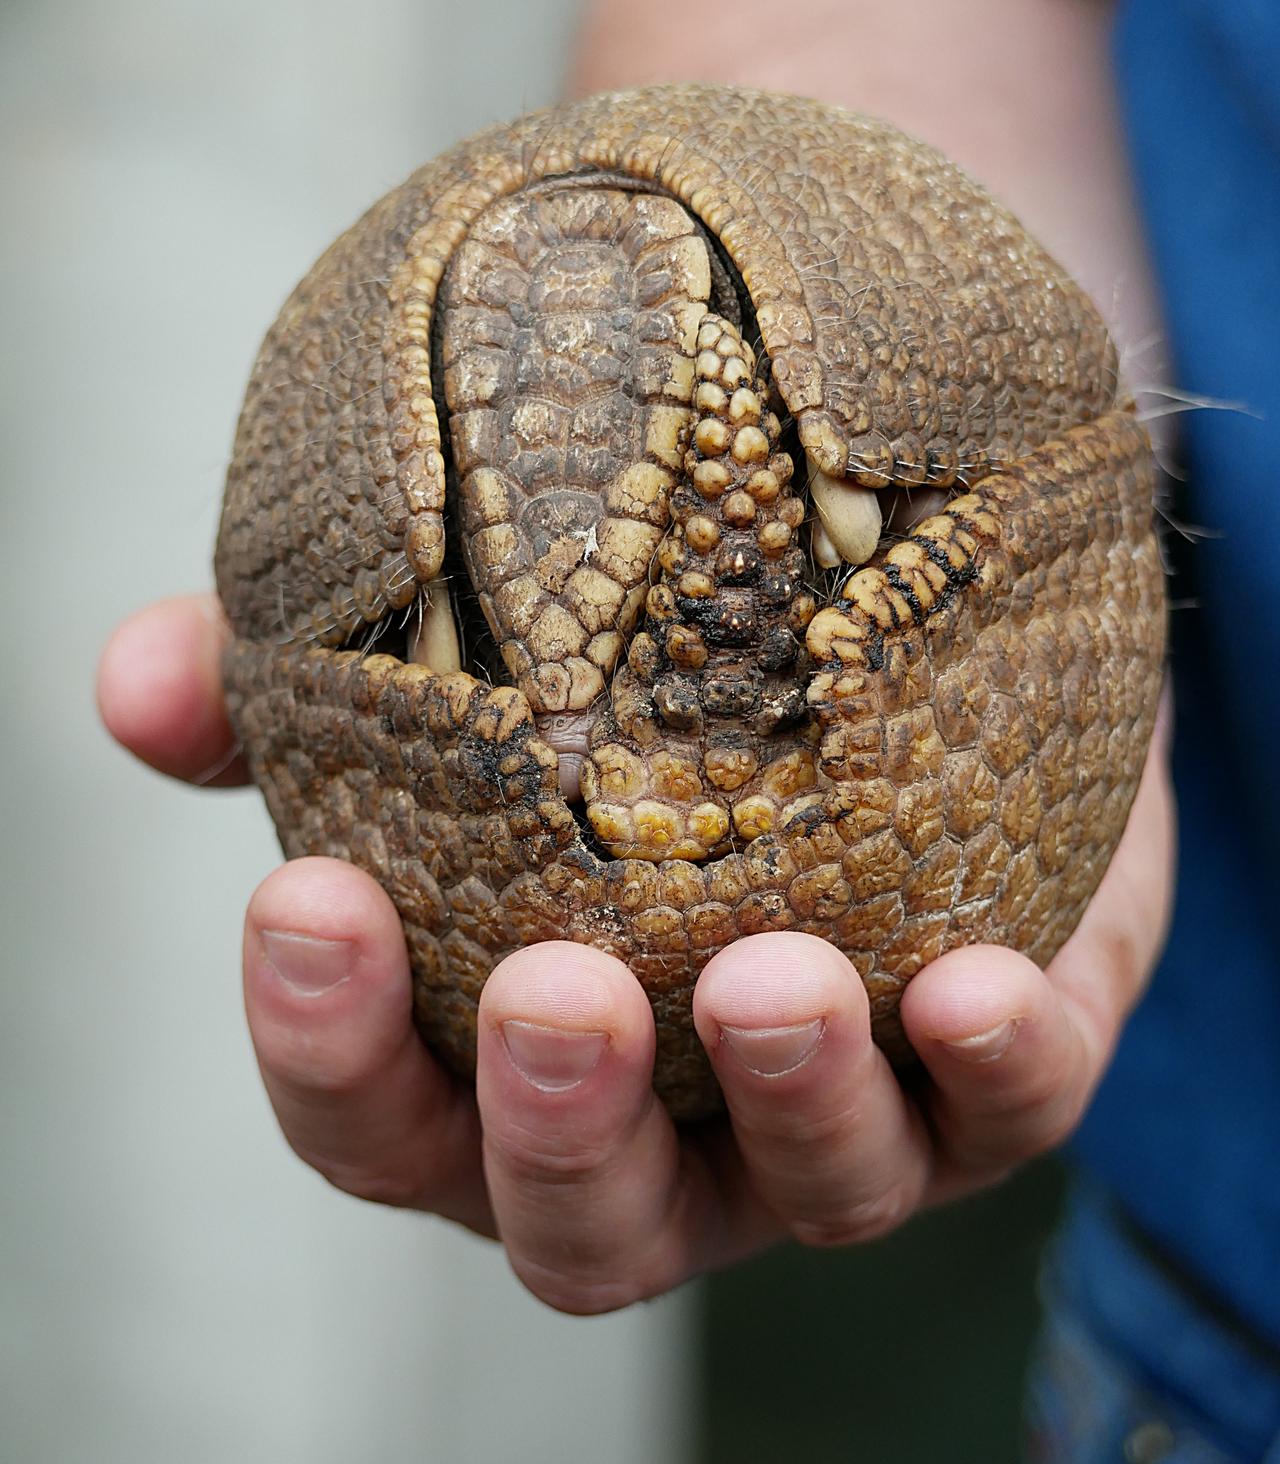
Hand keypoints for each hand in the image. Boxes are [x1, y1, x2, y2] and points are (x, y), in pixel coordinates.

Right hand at [99, 593, 1173, 1313]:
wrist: (905, 667)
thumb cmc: (650, 704)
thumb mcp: (468, 676)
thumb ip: (298, 689)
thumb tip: (141, 679)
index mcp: (510, 1067)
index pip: (383, 1118)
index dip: (328, 1046)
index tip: (303, 902)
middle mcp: (672, 1132)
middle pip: (581, 1223)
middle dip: (556, 1129)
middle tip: (558, 990)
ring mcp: (839, 1122)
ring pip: (810, 1193)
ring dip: (785, 1097)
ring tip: (770, 975)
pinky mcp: (1000, 1072)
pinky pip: (1010, 1112)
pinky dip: (993, 1065)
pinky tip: (970, 985)